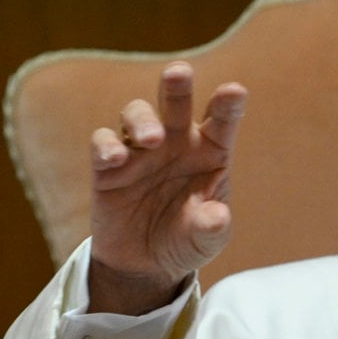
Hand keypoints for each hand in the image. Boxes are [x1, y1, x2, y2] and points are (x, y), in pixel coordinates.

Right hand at [87, 61, 246, 314]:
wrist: (146, 265)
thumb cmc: (187, 240)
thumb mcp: (206, 240)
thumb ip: (213, 227)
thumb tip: (217, 216)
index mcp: (210, 151)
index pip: (222, 121)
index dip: (228, 104)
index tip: (235, 91)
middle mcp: (176, 142)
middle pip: (176, 103)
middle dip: (177, 86)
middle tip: (179, 73)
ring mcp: (140, 150)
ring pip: (137, 114)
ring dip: (143, 120)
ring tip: (152, 139)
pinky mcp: (108, 167)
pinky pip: (103, 143)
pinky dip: (107, 145)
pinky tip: (116, 158)